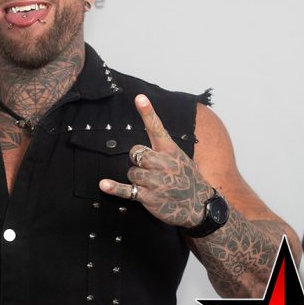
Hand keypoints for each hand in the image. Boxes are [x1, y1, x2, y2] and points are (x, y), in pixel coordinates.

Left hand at [99, 94, 212, 227]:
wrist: (200, 206)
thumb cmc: (188, 180)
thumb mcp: (181, 159)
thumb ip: (163, 149)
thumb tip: (145, 142)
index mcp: (171, 151)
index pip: (157, 128)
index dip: (148, 112)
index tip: (139, 98)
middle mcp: (163, 163)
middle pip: (136, 152)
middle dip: (138, 160)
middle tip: (150, 169)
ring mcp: (155, 181)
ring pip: (131, 171)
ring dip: (136, 178)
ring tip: (152, 184)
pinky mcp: (149, 197)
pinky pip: (127, 190)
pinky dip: (114, 188)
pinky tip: (104, 185)